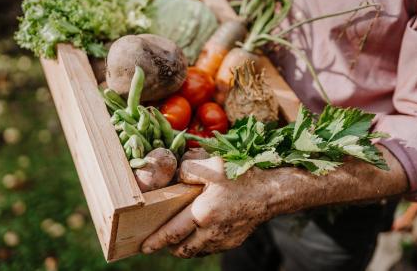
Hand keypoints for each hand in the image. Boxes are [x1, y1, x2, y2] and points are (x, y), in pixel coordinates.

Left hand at [141, 156, 273, 257]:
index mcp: (203, 214)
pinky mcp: (234, 241)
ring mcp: (224, 240)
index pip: (172, 233)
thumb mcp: (213, 165)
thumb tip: (177, 176)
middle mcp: (211, 232)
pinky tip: (203, 232)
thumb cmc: (243, 176)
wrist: (272, 192)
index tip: (144, 247)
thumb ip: (189, 170)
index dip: (156, 241)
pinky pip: (212, 247)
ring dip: (187, 246)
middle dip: (170, 247)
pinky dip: (203, 244)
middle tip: (162, 241)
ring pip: (197, 251)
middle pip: (183, 249)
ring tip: (181, 236)